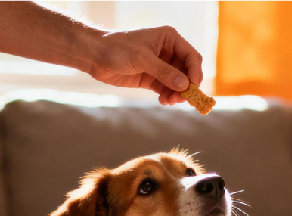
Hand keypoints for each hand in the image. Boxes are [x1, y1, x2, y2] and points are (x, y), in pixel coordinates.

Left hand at [89, 26, 203, 105]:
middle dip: (186, 86)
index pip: (191, 56)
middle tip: (183, 99)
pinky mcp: (151, 78)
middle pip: (187, 72)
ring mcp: (160, 66)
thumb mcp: (142, 59)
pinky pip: (166, 89)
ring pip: (178, 83)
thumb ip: (164, 72)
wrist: (96, 56)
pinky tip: (164, 101)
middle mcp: (168, 51)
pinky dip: (168, 96)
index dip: (195, 73)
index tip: (193, 88)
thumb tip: (185, 85)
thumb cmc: (118, 49)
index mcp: (170, 39)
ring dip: (177, 94)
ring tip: (170, 101)